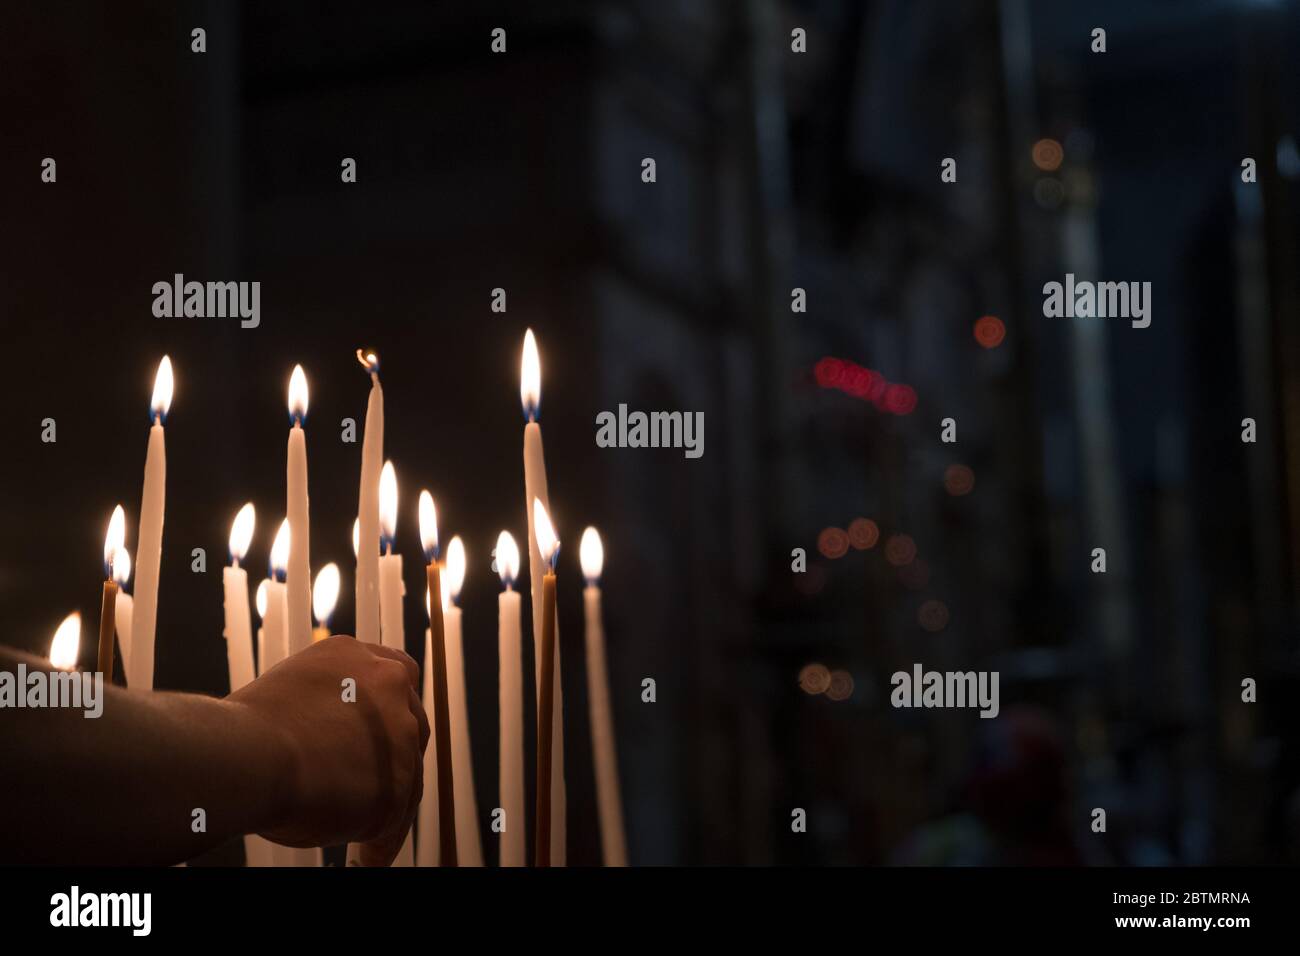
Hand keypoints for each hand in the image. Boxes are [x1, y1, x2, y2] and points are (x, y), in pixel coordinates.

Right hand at [229, 636, 428, 865]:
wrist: (246, 756)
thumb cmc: (244, 733)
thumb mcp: (290, 694)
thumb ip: (324, 707)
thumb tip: (326, 737)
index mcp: (353, 657)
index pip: (395, 673)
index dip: (392, 705)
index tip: (385, 727)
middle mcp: (386, 685)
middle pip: (410, 723)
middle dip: (396, 754)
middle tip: (373, 781)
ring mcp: (397, 735)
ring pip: (407, 774)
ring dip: (390, 801)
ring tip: (367, 833)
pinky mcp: (397, 785)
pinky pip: (395, 820)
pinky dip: (383, 841)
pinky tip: (365, 858)